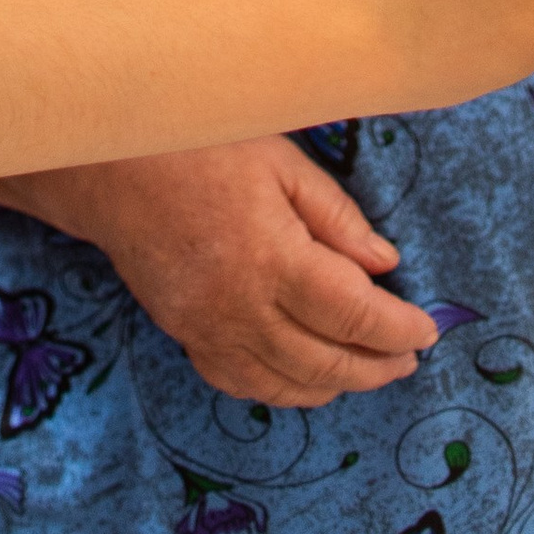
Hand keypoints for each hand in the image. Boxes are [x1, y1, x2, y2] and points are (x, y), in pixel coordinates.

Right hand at [20, 137, 438, 404]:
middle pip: (327, 361)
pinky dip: (281, 389)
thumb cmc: (197, 145)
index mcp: (275, 258)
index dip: (399, 330)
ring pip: (286, 383)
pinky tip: (303, 377)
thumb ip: (335, 217)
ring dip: (335, 385)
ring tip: (367, 371)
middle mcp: (244, 307)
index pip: (356, 315)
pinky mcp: (184, 334)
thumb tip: (385, 264)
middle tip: (407, 359)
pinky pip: (240, 382)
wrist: (106, 164)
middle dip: (378, 366)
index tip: (427, 331)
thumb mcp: (278, 160)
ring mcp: (209, 329)